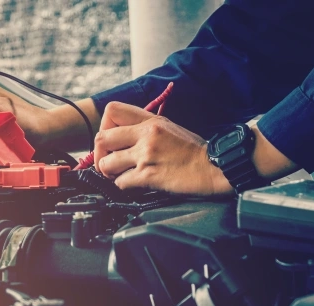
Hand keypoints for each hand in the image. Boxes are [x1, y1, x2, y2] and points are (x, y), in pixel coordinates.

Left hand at [93, 102, 232, 195]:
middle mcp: (146, 134)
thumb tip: (124, 136)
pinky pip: (121, 182)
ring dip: (109, 172)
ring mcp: (147, 154)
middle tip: (108, 162)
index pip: (112, 111)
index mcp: (151, 120)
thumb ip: (146, 128)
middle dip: (99, 154)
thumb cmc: (194, 151)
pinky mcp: (149, 175)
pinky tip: (133, 184)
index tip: (110, 140)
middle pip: (101, 138)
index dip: (104, 126)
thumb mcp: (170, 128)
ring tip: (119, 175)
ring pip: (107, 163)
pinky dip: (123, 186)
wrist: (214, 167)